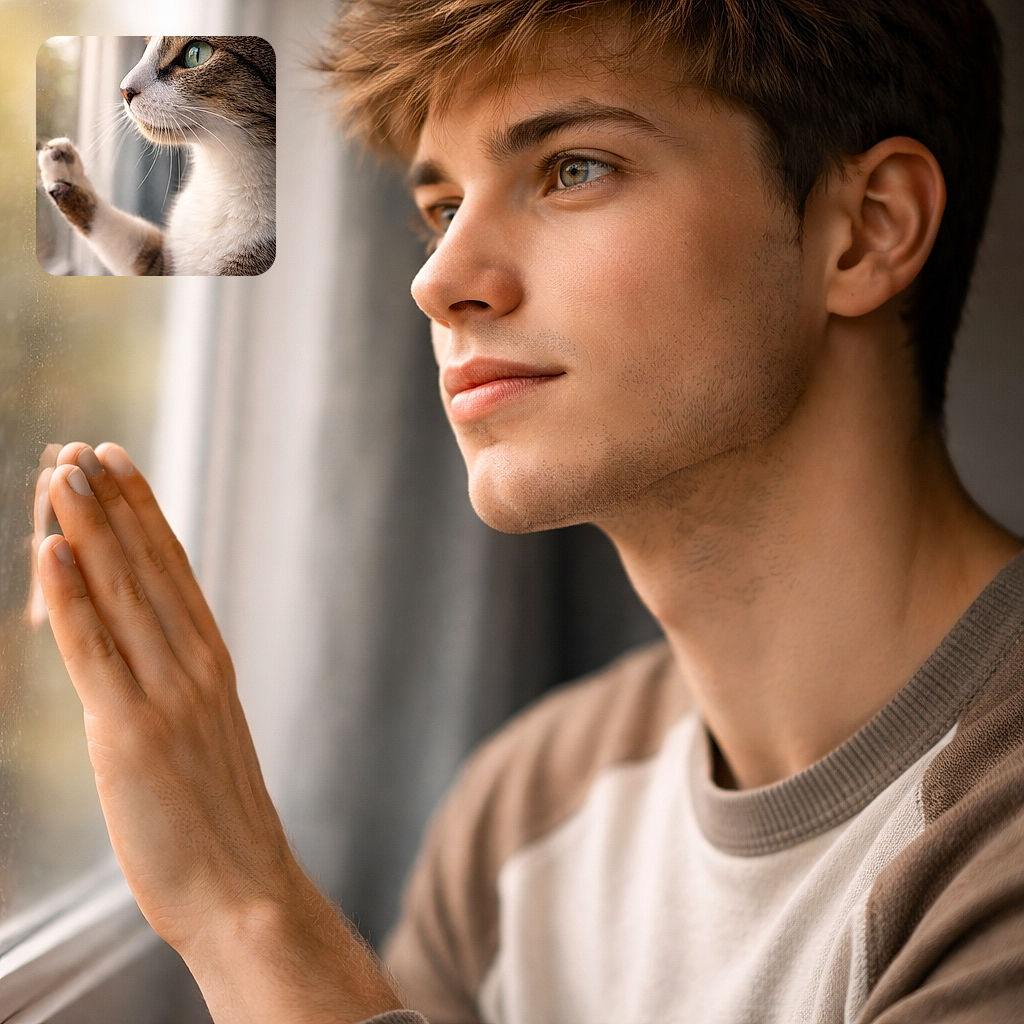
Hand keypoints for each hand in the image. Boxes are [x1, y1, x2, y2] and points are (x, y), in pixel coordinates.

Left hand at [37, 443, 401, 1022]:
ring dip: (89, 531)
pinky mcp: (130, 735)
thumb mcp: (203, 738)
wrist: (245, 892)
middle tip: (85, 446)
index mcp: (213, 664)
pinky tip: (51, 552)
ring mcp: (166, 697)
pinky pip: (94, 653)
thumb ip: (176, 687)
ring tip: (63, 474)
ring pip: (121, 597)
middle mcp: (195, 667)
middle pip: (148, 569)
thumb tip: (143, 652)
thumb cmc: (218, 821)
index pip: (173, 571)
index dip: (143, 513)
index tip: (119, 464)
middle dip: (113, 504)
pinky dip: (71, 599)